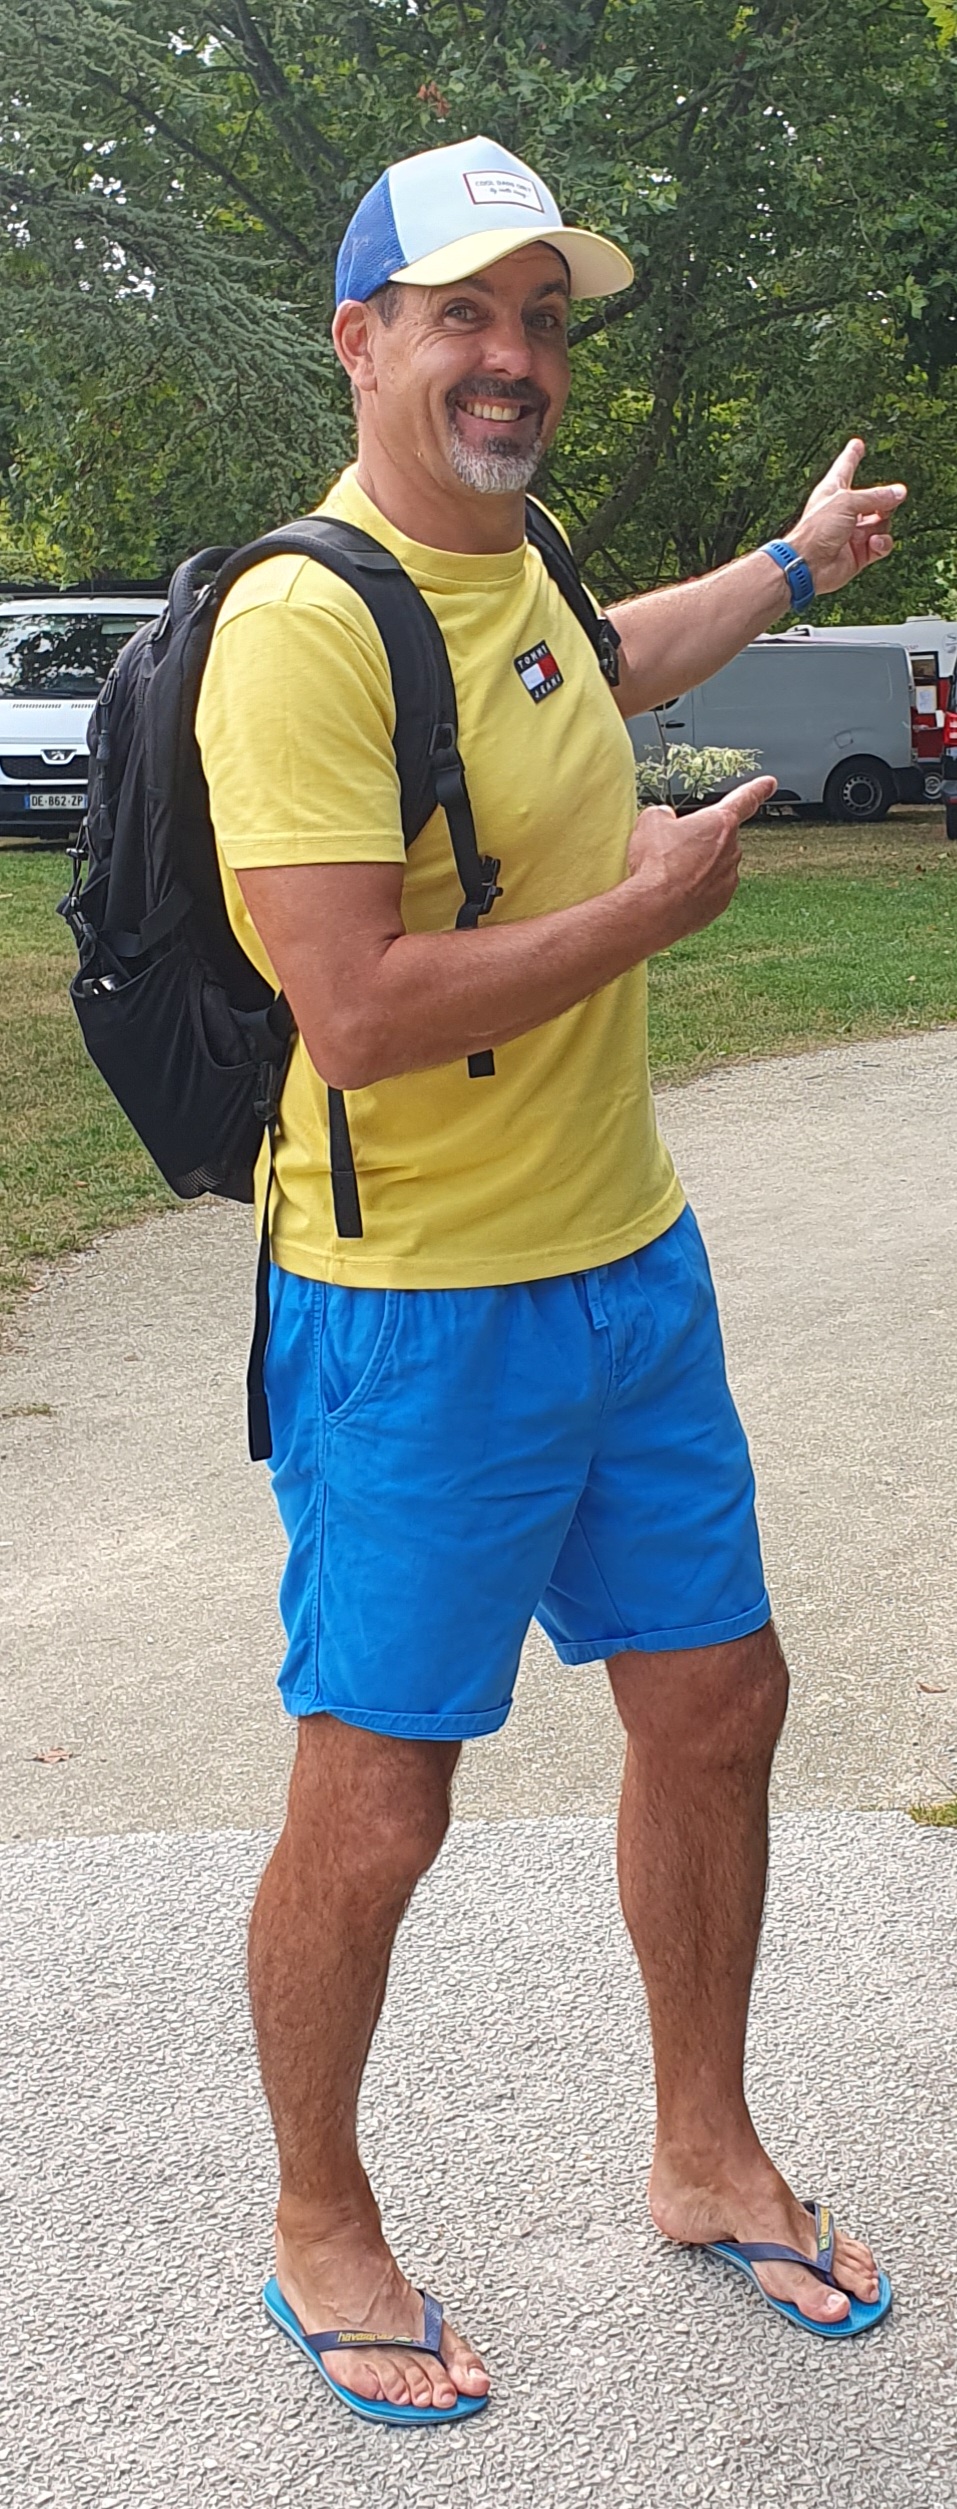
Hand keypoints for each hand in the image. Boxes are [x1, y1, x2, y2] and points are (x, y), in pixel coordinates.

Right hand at [626, 775, 776, 950]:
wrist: (654, 909)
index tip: (769, 784)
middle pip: (718, 839)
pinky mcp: (718, 905)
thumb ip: (664, 814)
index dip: (757, 789)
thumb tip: (664, 818)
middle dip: (699, 842)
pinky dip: (692, 890)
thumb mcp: (651, 822)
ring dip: (694, 868)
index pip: (744, 799)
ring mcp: (728, 880)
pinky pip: (707, 891)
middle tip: (672, 850)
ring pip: (712, 867)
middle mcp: (731, 851)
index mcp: (720, 823)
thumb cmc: (656, 864)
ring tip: (667, 874)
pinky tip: (672, 892)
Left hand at [789, 438, 905, 594]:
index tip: (857, 443)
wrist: (808, 566)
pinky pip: (881, 544)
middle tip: (889, 500)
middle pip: (873, 499)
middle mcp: (843, 511)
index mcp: (833, 491)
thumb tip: (899, 492)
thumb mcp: (847, 502)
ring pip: (881, 522)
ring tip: (875, 528)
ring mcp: (852, 533)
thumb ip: (875, 496)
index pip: (846, 467)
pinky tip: (874, 542)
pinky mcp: (859, 553)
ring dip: (882, 523)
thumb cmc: (815, 531)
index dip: (852, 455)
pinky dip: (882, 543)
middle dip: (883, 500)